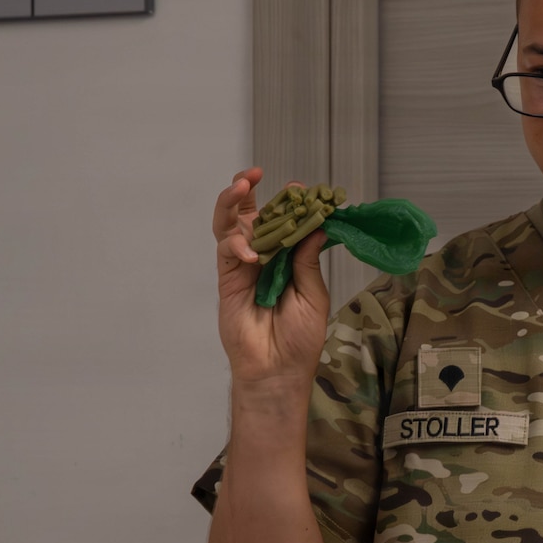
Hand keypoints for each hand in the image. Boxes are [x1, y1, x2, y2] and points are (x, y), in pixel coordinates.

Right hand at [213, 166, 331, 388]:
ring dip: (232, 202)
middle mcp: (263, 257)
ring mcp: (242, 266)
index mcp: (288, 259)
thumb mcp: (314, 295)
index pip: (284, 222)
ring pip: (229, 225)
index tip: (301, 190)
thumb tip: (316, 226)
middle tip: (254, 173)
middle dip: (248, 189)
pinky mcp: (227, 279)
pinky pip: (226, 251)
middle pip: (249, 214)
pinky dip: (236, 244)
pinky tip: (251, 254)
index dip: (289, 203)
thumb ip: (308, 261)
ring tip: (241, 185)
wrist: (278, 369)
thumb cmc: (300, 338)